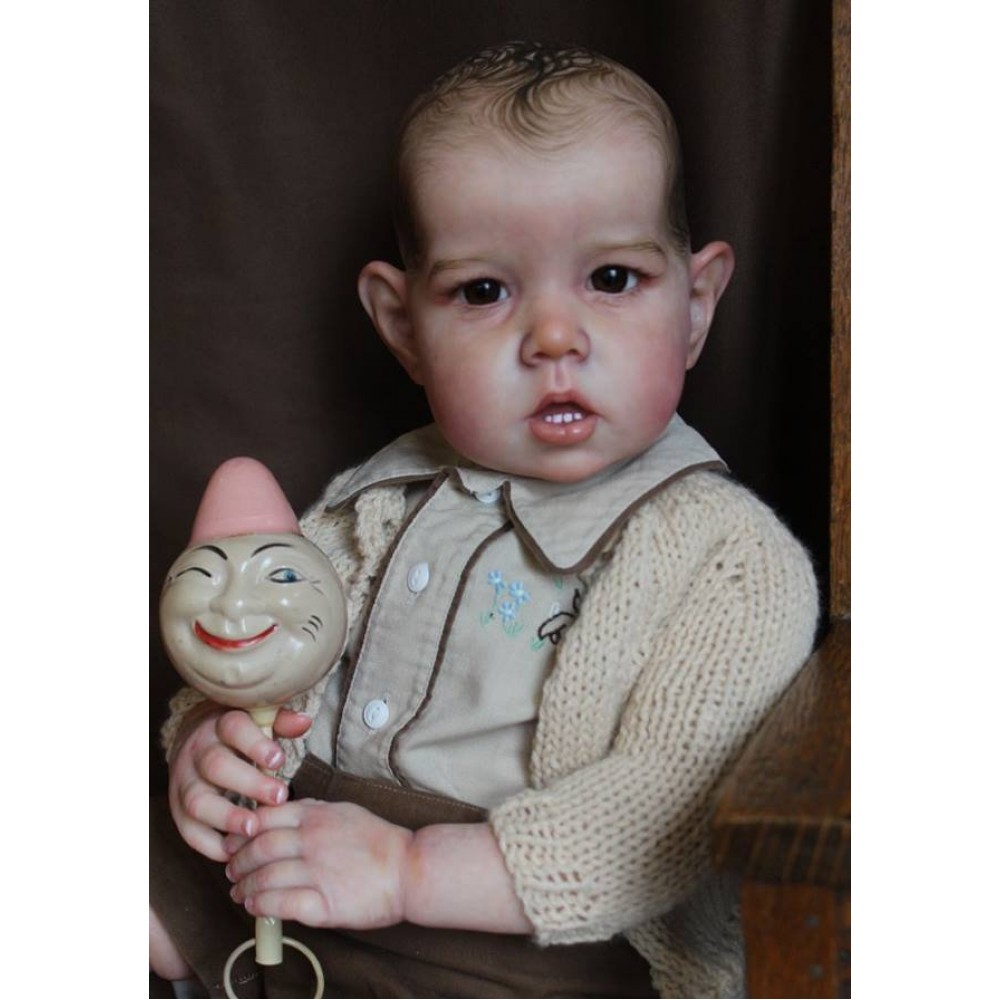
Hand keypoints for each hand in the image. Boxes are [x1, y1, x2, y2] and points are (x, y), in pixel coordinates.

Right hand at [168, 704, 311, 862]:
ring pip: (197, 801)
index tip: (279, 761)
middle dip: (249, 784)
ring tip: (254, 830)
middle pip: (216, 766)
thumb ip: (281, 722)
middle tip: (279, 797)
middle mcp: (197, 750)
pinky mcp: (177, 807)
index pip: (234, 728)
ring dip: (226, 818)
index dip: (256, 745)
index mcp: (220, 724)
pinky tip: (234, 851)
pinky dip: (209, 844)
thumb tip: (303, 721)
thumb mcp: (258, 720)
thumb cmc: (239, 734)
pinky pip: (188, 830)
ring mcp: (183, 780)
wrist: (196, 740)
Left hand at [224, 798, 411, 928]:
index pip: (265, 818)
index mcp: (316, 816)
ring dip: (244, 887)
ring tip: (239, 893)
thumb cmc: (379, 841)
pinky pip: (281, 904)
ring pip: (264, 878)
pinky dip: (261, 907)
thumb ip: (313, 809)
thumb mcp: (345, 810)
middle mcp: (312, 841)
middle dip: (237, 862)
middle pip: (258, 848)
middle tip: (230, 870)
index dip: (242, 832)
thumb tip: (285, 811)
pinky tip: (255, 908)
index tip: (233, 843)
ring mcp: (316, 872)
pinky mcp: (324, 904)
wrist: (408, 869)